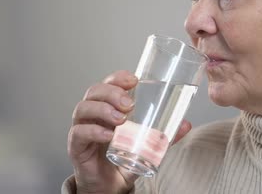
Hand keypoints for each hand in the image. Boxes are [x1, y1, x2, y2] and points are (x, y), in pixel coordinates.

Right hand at [67, 70, 191, 193]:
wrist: (110, 186)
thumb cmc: (124, 158)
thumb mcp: (146, 145)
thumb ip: (163, 135)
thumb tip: (185, 124)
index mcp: (108, 107)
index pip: (108, 83)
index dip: (118, 78)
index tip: (134, 79)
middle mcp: (93, 114)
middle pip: (94, 92)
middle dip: (112, 92)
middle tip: (130, 104)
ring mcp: (82, 129)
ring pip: (83, 108)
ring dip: (102, 109)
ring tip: (120, 119)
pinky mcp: (76, 146)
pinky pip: (78, 133)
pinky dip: (94, 131)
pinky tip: (109, 135)